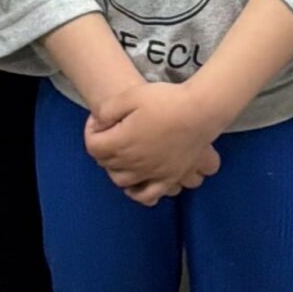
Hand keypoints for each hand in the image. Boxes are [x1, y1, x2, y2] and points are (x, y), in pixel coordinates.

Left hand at [85, 88, 222, 203]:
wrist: (200, 111)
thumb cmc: (166, 101)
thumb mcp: (130, 95)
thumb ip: (107, 109)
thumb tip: (98, 122)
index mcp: (121, 142)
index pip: (93, 146)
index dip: (91, 131)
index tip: (101, 120)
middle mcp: (133, 163)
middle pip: (106, 163)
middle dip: (103, 147)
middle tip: (113, 130)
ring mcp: (152, 173)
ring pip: (122, 181)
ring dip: (116, 169)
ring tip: (123, 153)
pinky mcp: (169, 178)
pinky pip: (148, 196)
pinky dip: (138, 192)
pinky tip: (137, 183)